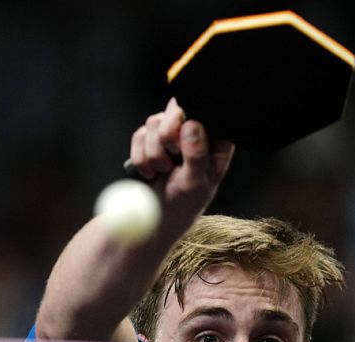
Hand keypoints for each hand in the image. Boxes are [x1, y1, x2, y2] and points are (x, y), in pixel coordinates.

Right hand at [129, 98, 234, 221]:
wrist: (156, 217)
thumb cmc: (184, 203)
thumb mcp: (195, 183)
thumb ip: (196, 155)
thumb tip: (191, 125)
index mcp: (215, 140)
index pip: (205, 112)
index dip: (189, 123)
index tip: (181, 147)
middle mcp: (193, 131)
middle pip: (176, 109)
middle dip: (166, 138)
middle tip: (171, 161)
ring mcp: (170, 134)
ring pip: (154, 121)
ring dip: (153, 152)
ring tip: (162, 171)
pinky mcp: (149, 140)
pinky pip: (139, 135)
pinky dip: (140, 157)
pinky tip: (150, 172)